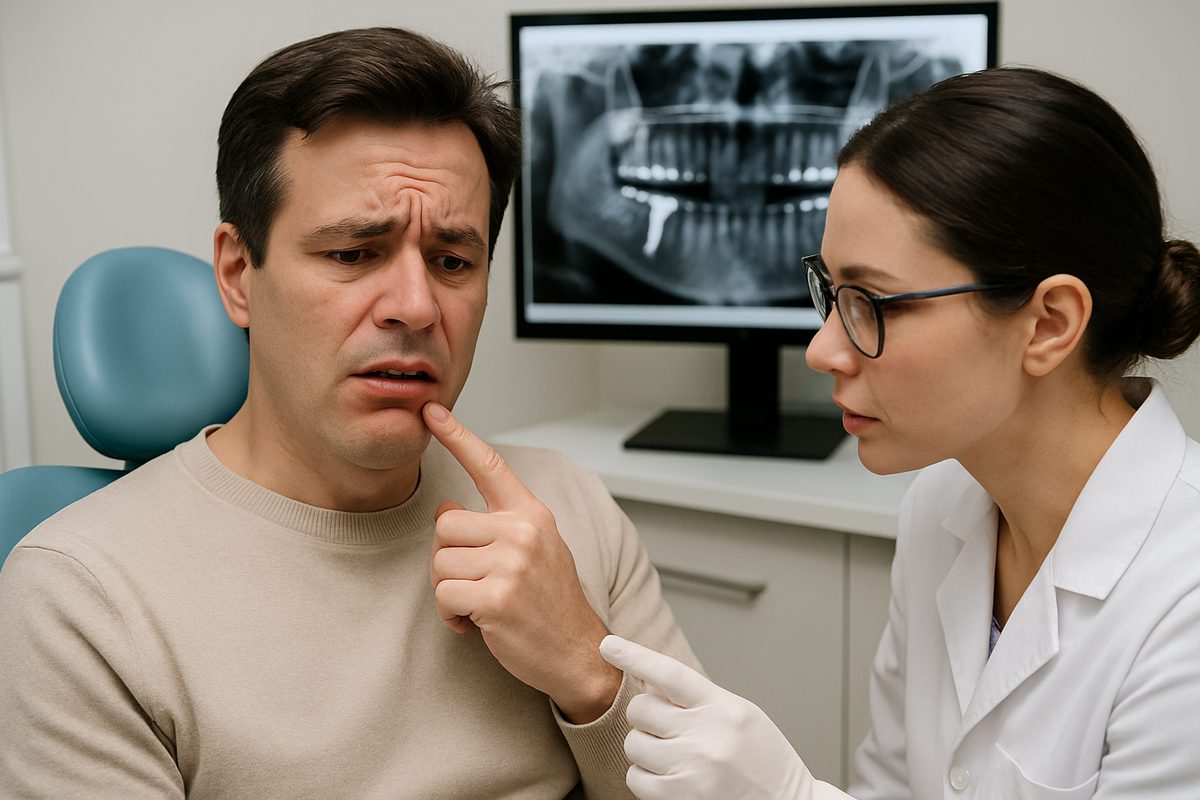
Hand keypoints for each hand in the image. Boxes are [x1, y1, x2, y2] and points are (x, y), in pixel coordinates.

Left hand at [422, 402, 621, 722]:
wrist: (580, 652)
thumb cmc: (551, 602)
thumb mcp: (534, 549)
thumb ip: (495, 525)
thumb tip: (446, 508)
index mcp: (531, 514)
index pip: (490, 465)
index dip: (458, 436)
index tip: (431, 411)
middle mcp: (523, 532)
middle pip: (445, 525)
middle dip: (448, 558)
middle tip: (475, 582)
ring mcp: (511, 564)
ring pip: (439, 563)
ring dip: (449, 591)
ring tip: (481, 603)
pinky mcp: (496, 598)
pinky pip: (443, 596)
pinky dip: (451, 616)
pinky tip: (477, 623)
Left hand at [599, 634, 820, 799]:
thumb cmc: (764, 759)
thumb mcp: (741, 714)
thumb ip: (700, 699)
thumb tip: (651, 685)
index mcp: (724, 708)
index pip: (670, 673)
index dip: (634, 656)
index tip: (608, 646)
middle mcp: (707, 736)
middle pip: (642, 709)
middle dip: (646, 716)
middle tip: (667, 727)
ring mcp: (693, 770)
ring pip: (634, 743)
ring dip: (644, 747)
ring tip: (673, 755)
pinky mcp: (681, 798)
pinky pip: (636, 778)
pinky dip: (644, 776)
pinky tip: (668, 776)